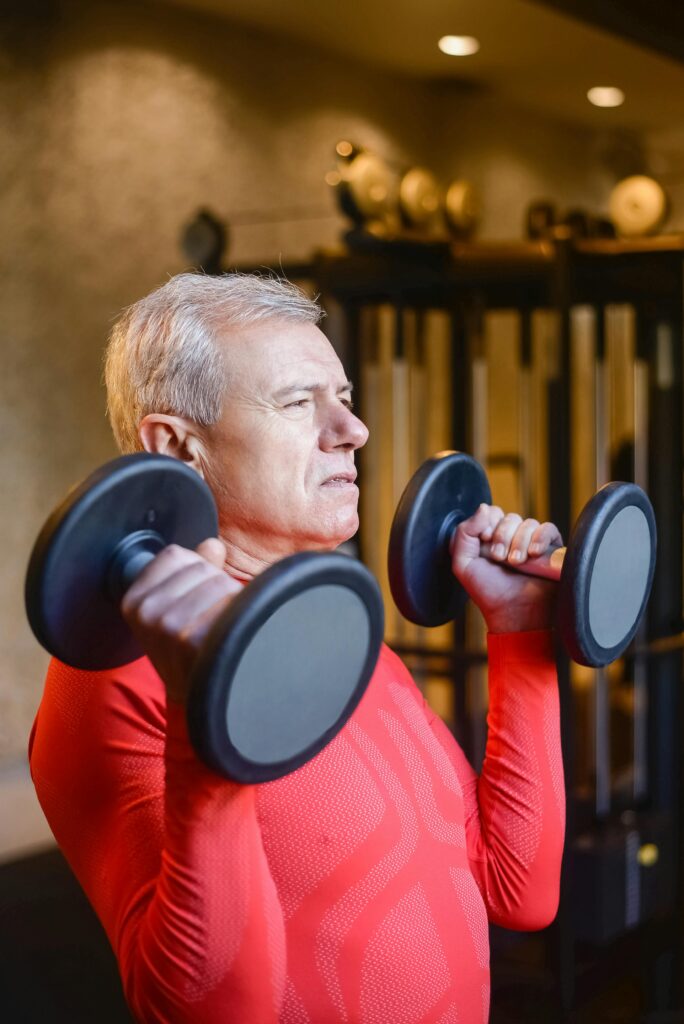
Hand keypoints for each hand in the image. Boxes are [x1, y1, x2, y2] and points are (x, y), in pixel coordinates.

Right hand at [121, 538, 240, 704]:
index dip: (195, 570)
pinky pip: (230, 602)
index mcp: (134, 600)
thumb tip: (212, 544)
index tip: (195, 597)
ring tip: (222, 628)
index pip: (175, 555)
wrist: (199, 700)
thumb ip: (193, 570)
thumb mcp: (176, 608)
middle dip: (215, 586)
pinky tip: (230, 636)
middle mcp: (146, 611)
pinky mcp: (192, 638)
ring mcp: (167, 624)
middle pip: (201, 567)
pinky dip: (240, 615)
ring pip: (219, 582)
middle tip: (212, 618)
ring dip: (231, 601)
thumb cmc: (187, 652)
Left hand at [451, 504, 561, 633]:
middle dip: (503, 537)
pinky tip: (534, 555)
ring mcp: (532, 542)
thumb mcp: (464, 564)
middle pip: (509, 517)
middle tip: (501, 559)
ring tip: (517, 563)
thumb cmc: (489, 592)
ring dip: (520, 542)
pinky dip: (540, 538)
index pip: (491, 513)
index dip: (489, 525)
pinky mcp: (551, 548)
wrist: (516, 613)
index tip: (485, 543)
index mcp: (490, 538)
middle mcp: (511, 538)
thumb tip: (484, 508)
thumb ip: (464, 533)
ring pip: (528, 523)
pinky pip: (548, 528)